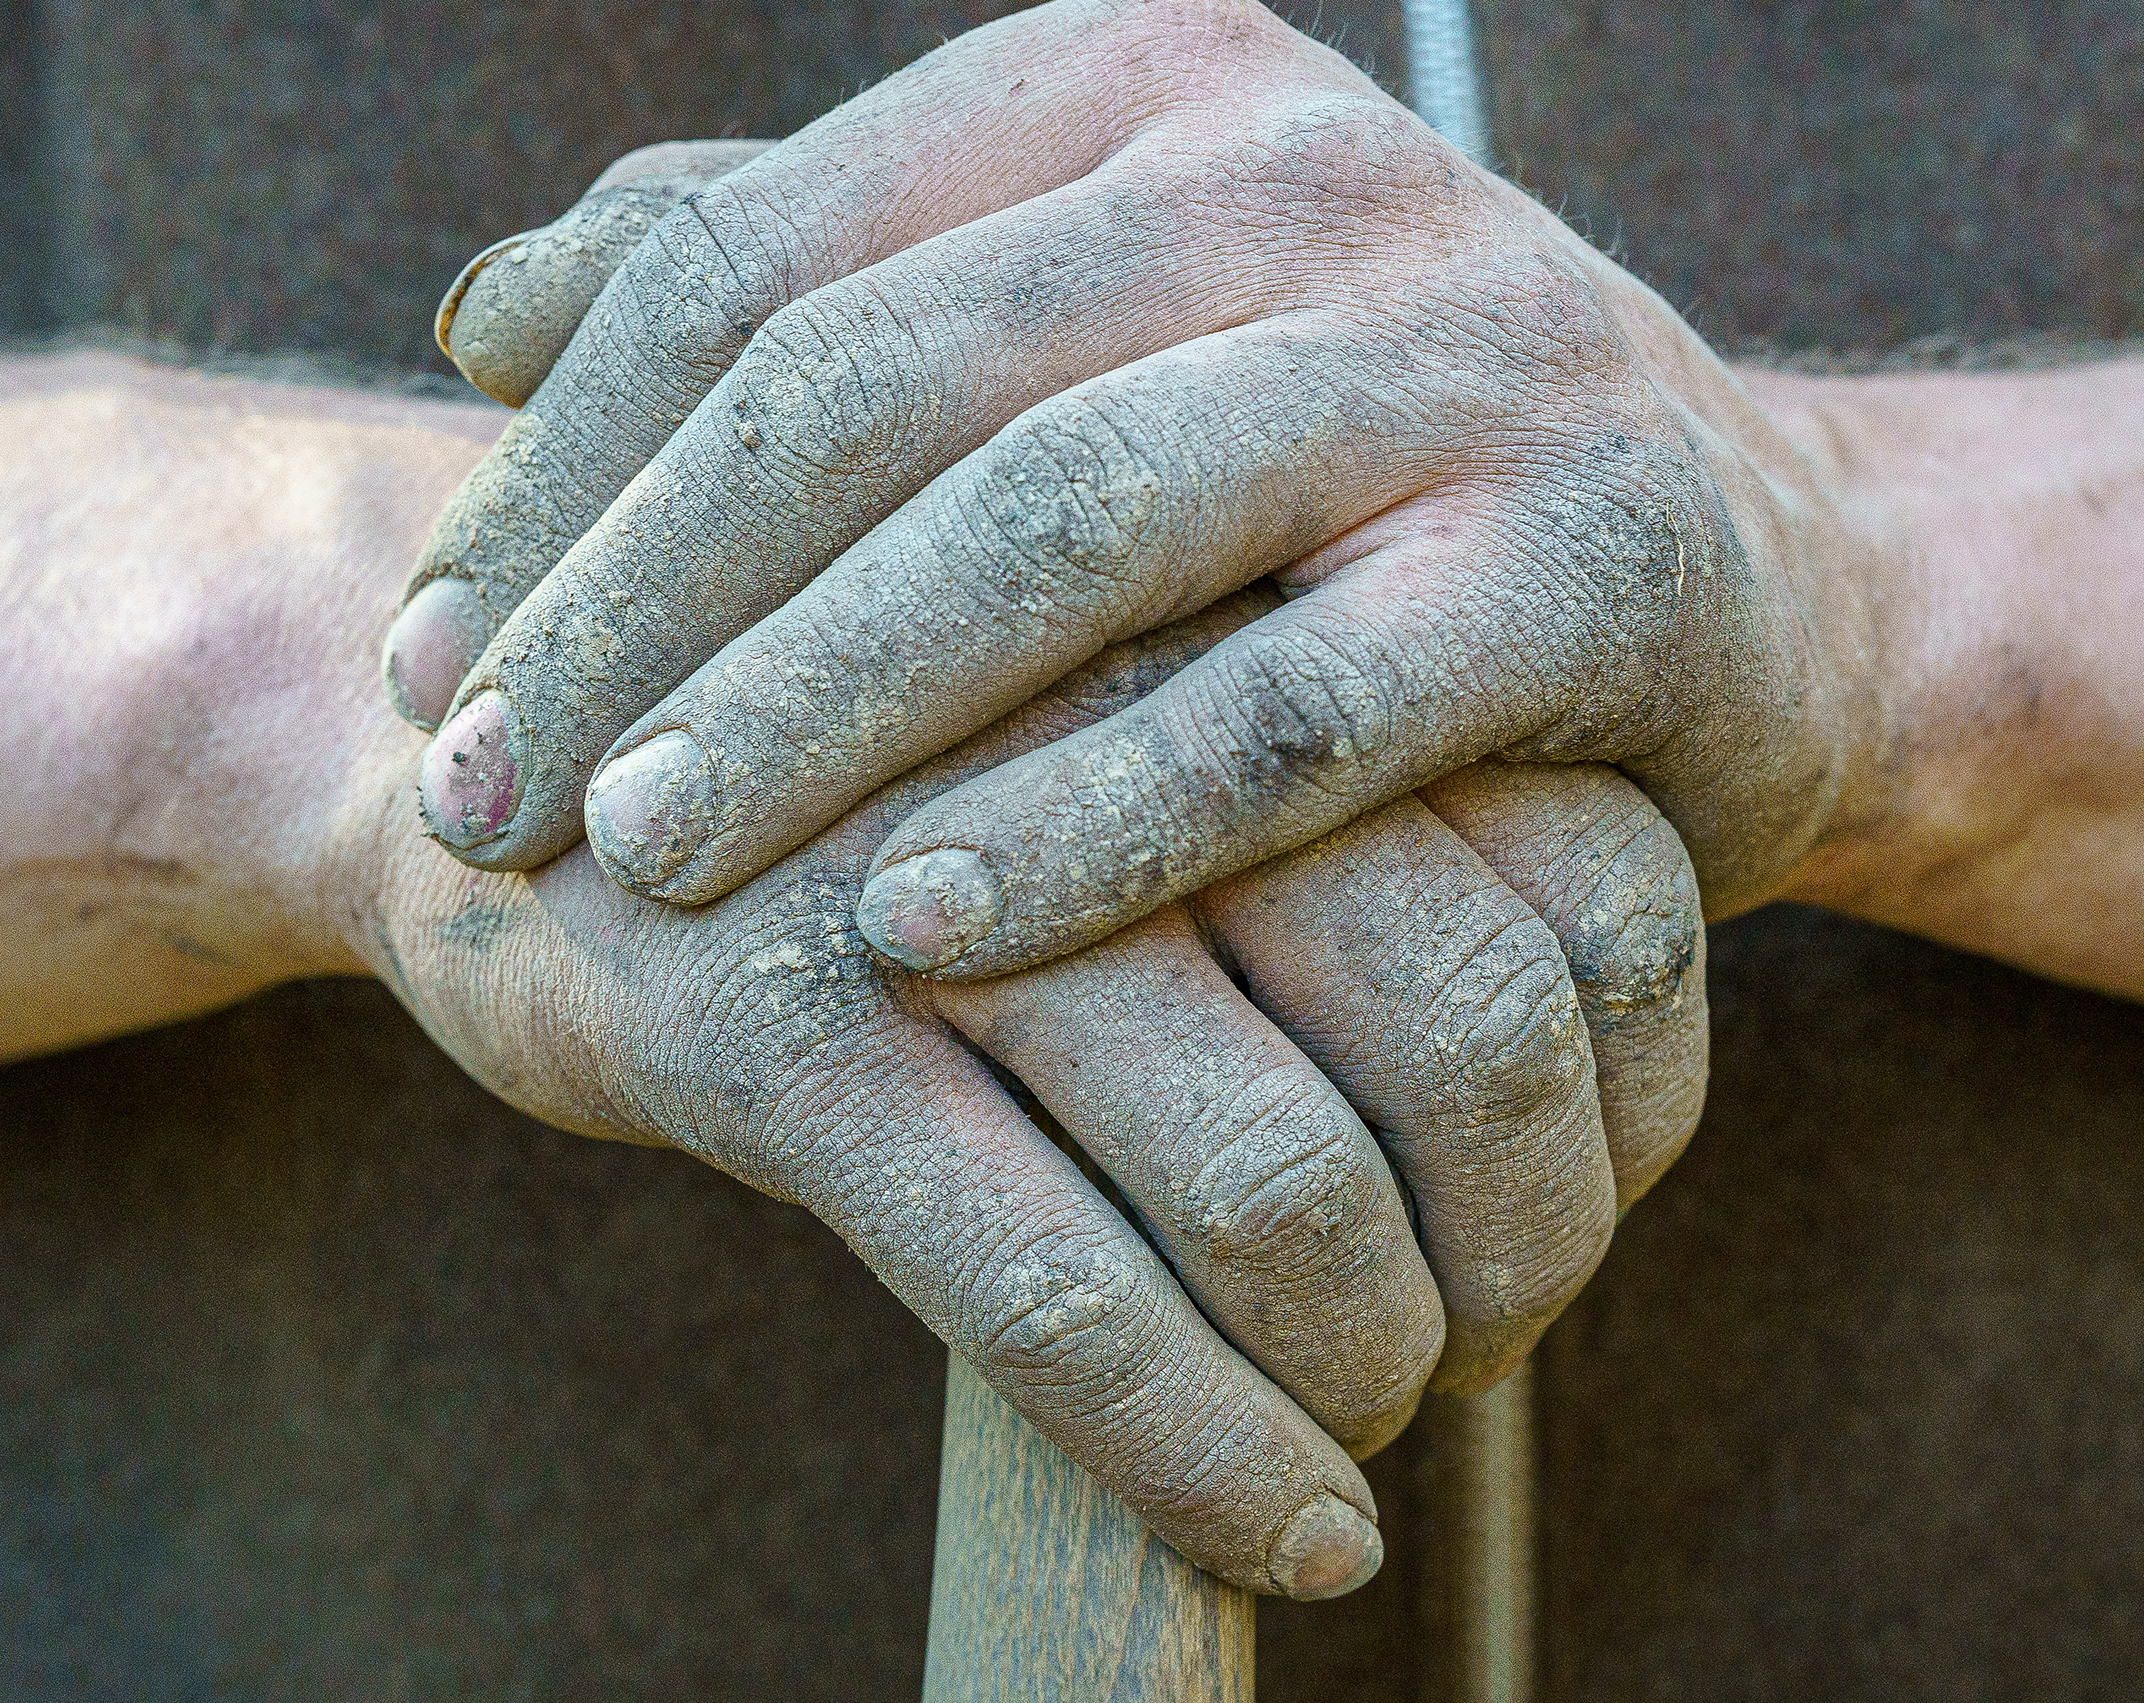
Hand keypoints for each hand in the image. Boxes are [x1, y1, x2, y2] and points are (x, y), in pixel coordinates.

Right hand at [350, 589, 1704, 1596]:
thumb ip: (1345, 850)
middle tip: (1484, 1339)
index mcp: (1253, 609)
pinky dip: (1209, 1460)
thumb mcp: (1129, 750)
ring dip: (1372, 1370)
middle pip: (1473, 1028)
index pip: (1594, 874)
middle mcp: (1128, 710)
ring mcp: (945, 871)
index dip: (1642, 1097)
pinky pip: (1067, 1303)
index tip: (1594, 1205)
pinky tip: (1289, 1535)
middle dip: (1528, 1247)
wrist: (501, 758)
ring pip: (1285, 1190)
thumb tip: (1612, 1124)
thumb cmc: (886, 789)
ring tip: (1359, 1427)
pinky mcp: (781, 1034)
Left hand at [386, 0, 1876, 982]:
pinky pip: (1289, 712)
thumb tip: (493, 305)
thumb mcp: (1084, 337)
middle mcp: (1306, 165)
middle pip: (879, 381)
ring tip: (630, 863)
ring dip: (813, 710)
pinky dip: (1085, 825)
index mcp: (1146, 78)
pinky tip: (904, 934)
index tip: (431, 655)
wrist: (1734, 571)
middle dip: (638, 605)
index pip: (768, 250)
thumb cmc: (1334, 477)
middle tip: (475, 794)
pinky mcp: (1592, 553)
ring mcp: (1467, 344)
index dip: (564, 467)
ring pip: (1063, 526)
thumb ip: (817, 287)